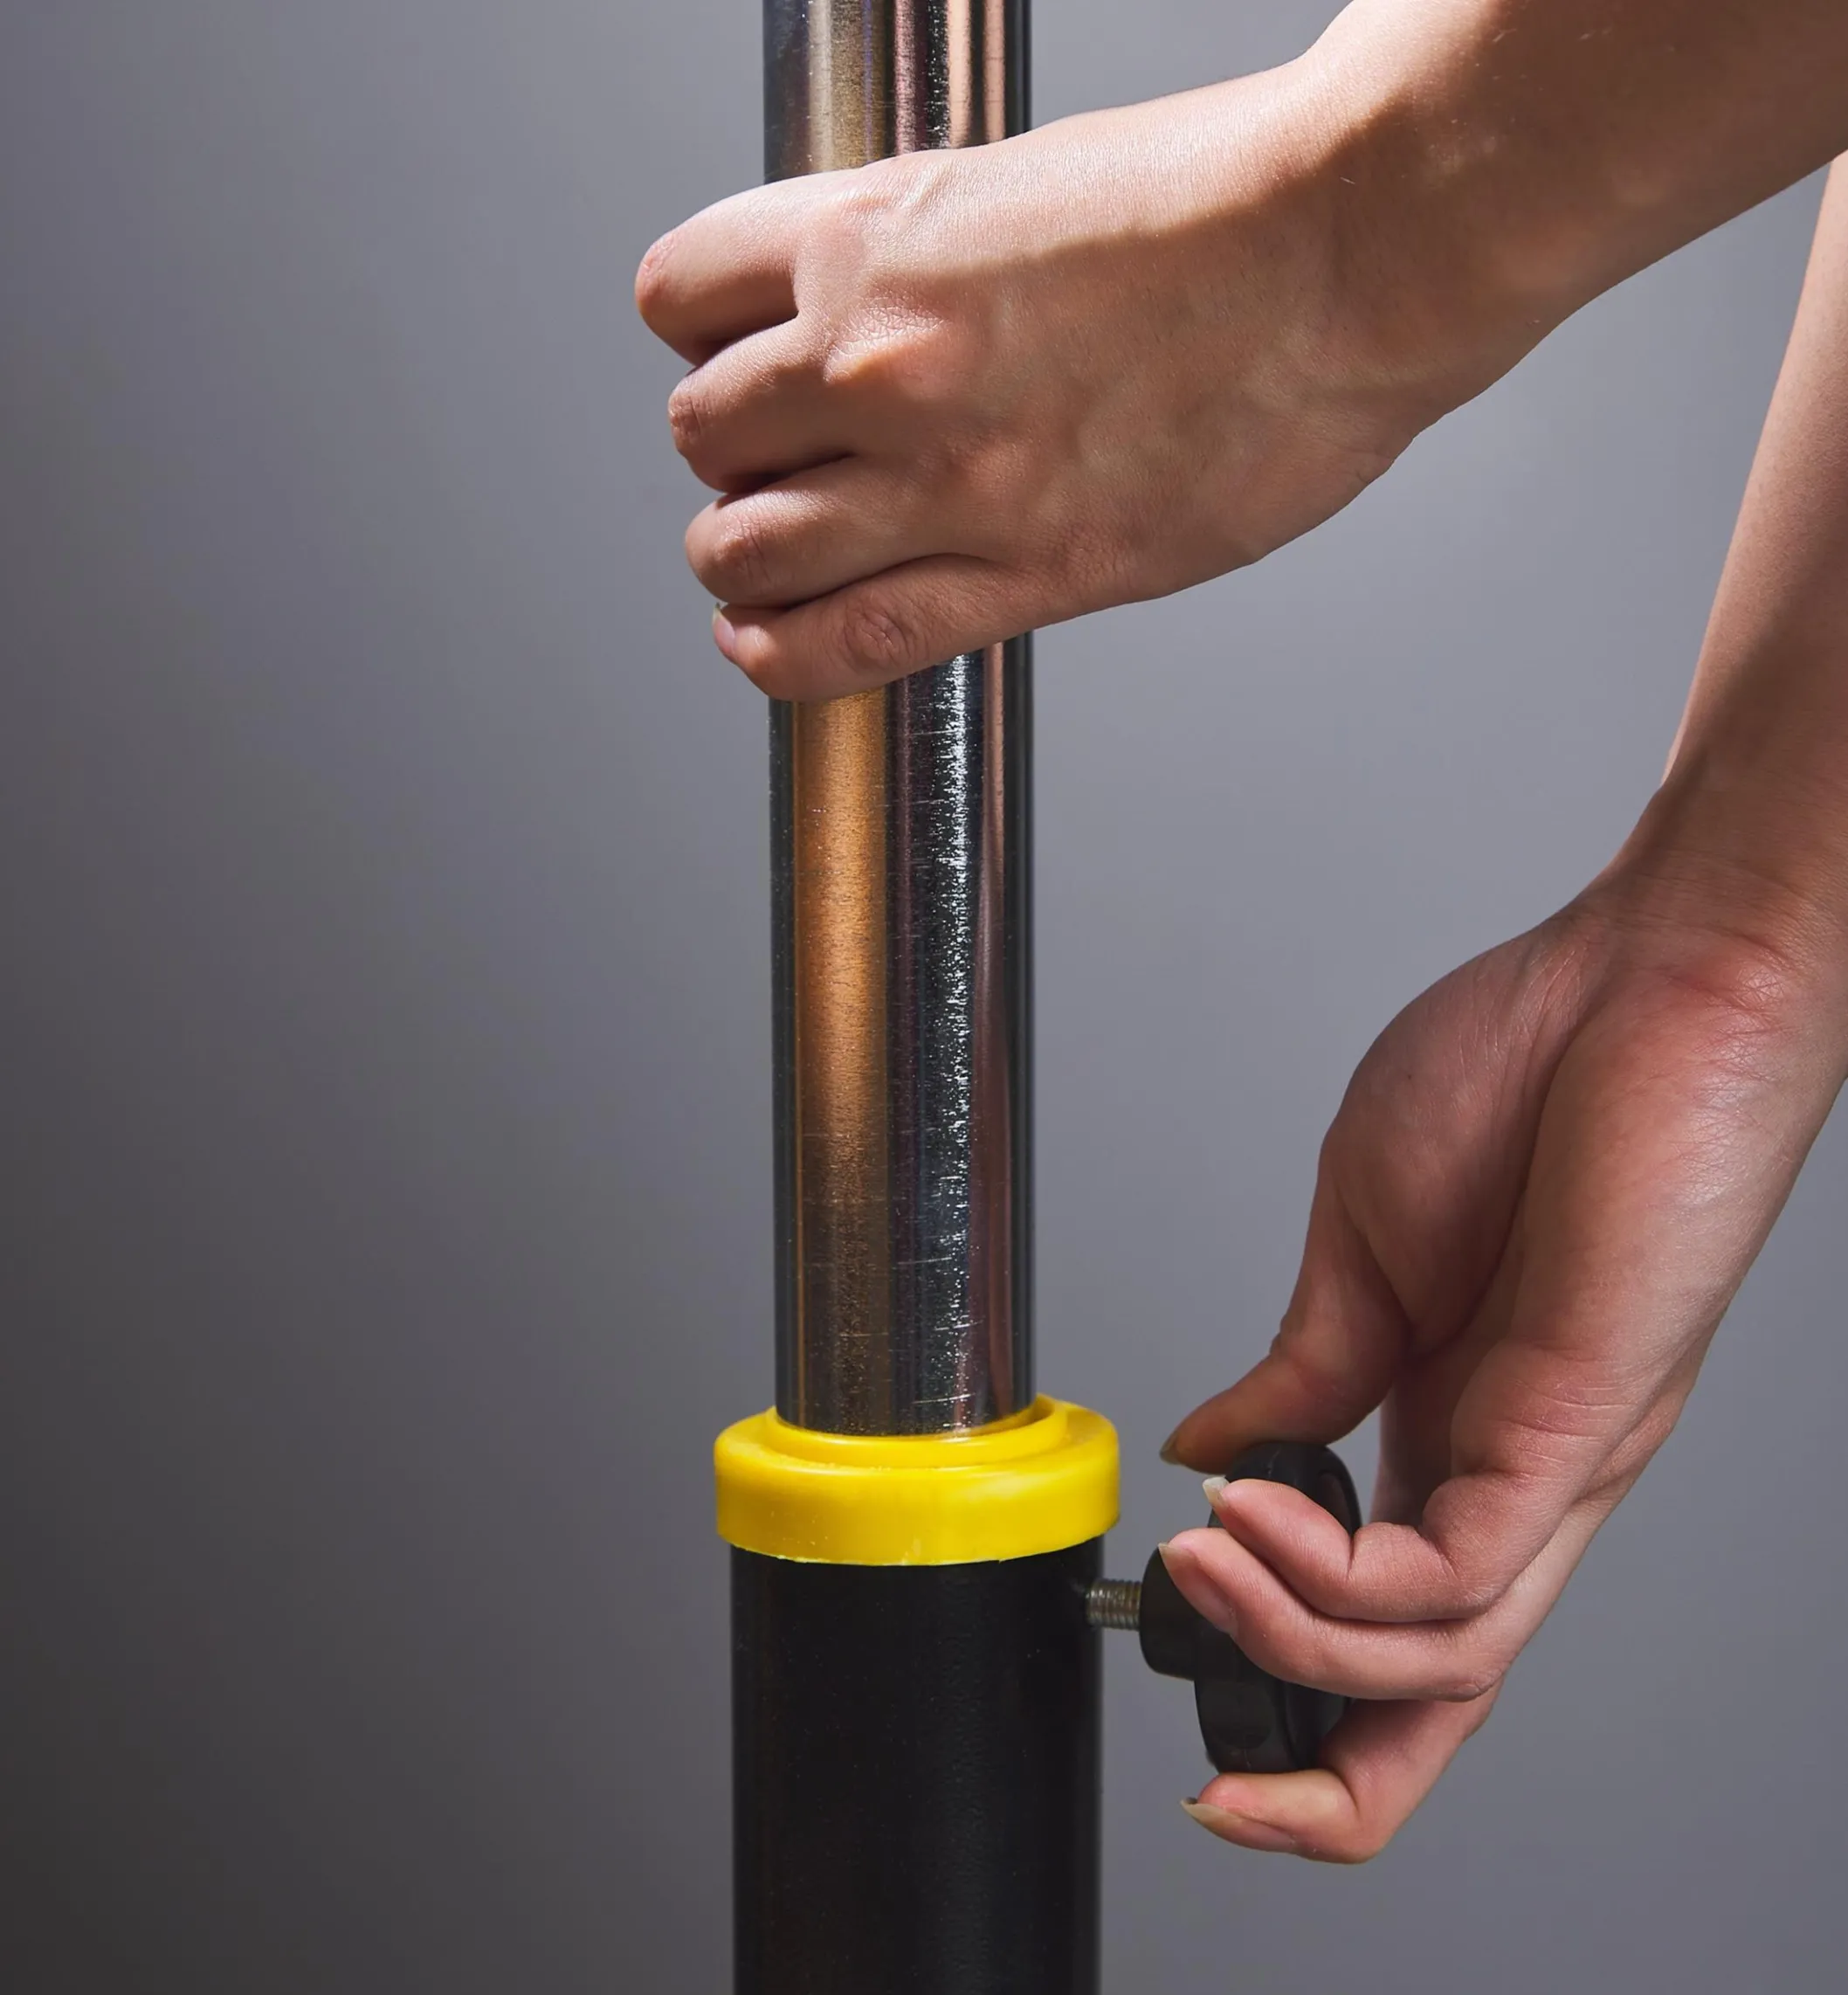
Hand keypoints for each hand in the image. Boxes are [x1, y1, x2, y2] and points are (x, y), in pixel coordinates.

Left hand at [635, 72, 1480, 698]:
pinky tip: (765, 643)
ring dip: (739, 558)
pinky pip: (846, 642)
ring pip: (746, 552)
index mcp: (875, 238)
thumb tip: (855, 322)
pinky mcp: (1028, 574)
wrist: (1350, 251)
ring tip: (765, 555)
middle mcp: (884, 362)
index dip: (696, 333)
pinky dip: (780, 654)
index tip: (729, 357)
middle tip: (771, 461)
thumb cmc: (1218, 201)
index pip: (680, 295)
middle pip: (702, 434)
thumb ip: (913, 264)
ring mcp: (950, 480)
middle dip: (726, 451)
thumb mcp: (1015, 184)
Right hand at [1160, 845, 1847, 1860]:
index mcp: (1455, 1422)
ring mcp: (1557, 1458)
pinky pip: (1454, 1573)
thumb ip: (1295, 1366)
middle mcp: (1515, 1468)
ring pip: (1443, 1660)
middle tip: (1219, 1790)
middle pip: (1439, 1698)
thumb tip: (1210, 1455)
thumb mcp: (1356, 1243)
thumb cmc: (1519, 1069)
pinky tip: (1246, 1513)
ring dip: (1294, 1641)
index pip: (1387, 1609)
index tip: (1188, 1675)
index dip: (1295, 1680)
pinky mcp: (1579, 1424)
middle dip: (1328, 1787)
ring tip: (1199, 1568)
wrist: (1644, 972)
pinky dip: (1334, 1575)